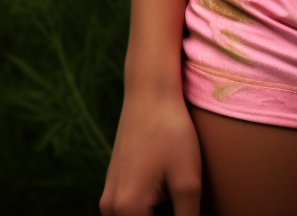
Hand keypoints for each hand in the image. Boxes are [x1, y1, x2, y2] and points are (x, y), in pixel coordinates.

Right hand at [100, 89, 201, 215]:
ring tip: (177, 201)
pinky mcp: (113, 187)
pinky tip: (168, 201)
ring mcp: (108, 198)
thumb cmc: (171, 131)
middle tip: (182, 204)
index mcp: (127, 211)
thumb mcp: (188, 180)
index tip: (186, 211)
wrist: (149, 92)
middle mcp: (110, 209)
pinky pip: (129, 214)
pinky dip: (147, 214)